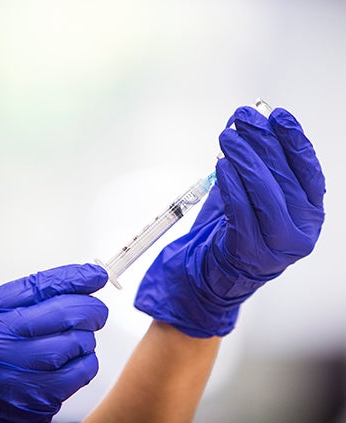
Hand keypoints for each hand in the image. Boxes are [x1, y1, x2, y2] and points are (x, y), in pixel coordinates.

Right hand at [0, 264, 107, 421]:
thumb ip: (24, 297)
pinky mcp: (37, 400)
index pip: (40, 287)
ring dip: (86, 336)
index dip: (75, 278)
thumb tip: (74, 283)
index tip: (95, 275)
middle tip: (95, 310)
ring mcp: (19, 375)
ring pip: (77, 343)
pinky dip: (86, 362)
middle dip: (91, 307)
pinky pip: (80, 373)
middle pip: (65, 313)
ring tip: (75, 338)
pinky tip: (74, 360)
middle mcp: (0, 345)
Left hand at [135, 106, 324, 337]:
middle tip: (243, 118)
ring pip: (264, 191)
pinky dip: (231, 183)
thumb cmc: (243, 227)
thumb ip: (262, 165)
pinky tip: (222, 164)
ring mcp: (279, 243)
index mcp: (311, 212)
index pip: (308, 170)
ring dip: (244, 159)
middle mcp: (302, 229)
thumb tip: (249, 125)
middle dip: (263, 142)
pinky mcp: (251, 250)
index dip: (294, 139)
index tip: (277, 115)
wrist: (225, 271)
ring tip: (228, 137)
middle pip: (285, 176)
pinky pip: (241, 209)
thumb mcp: (261, 195)